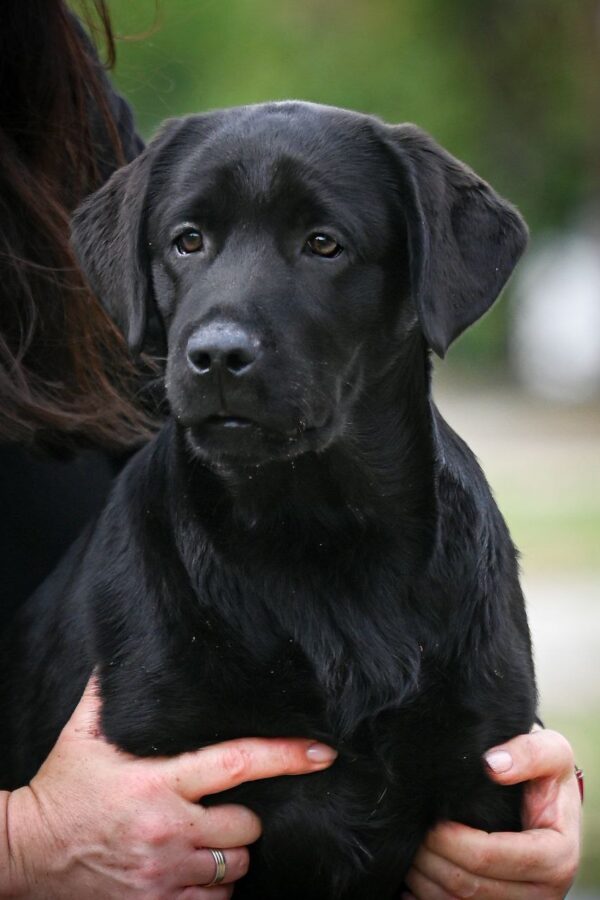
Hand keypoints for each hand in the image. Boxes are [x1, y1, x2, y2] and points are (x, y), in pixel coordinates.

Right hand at [2, 675, 336, 898]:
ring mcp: (165, 874)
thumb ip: (110, 691)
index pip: (238, 763)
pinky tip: (195, 872)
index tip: (321, 752)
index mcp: (159, 780)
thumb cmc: (61, 787)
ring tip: (207, 840)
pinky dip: (214, 890)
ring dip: (229, 854)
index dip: (286, 756)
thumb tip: (125, 650)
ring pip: (236, 867)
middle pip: (247, 824)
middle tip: (223, 808)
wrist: (25, 852)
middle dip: (245, 817)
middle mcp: (169, 829)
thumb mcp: (84, 733)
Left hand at [403, 729, 580, 898]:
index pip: (489, 857)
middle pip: (471, 885)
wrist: (550, 798)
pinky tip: (415, 877)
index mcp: (556, 856)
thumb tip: (493, 765)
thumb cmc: (546, 774)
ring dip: (428, 880)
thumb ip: (529, 752)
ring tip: (412, 849)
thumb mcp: (550, 750)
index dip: (452, 841)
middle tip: (413, 831)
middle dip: (433, 859)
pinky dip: (430, 896)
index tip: (430, 820)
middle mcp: (545, 891)